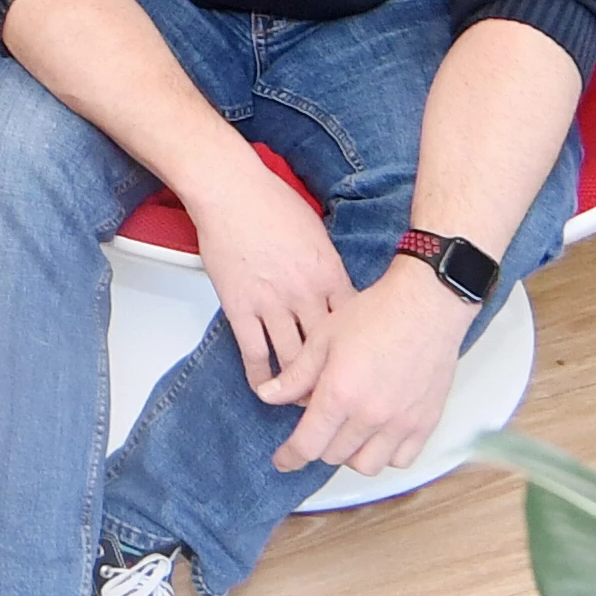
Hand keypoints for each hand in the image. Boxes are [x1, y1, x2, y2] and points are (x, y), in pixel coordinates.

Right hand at [178, 156, 350, 411]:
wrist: (231, 191)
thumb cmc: (272, 203)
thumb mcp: (317, 234)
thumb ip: (328, 267)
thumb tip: (335, 290)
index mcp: (329, 274)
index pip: (353, 325)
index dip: (359, 353)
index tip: (363, 370)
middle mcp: (305, 294)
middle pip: (328, 351)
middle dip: (335, 380)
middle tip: (339, 401)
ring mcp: (272, 303)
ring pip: (293, 361)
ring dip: (300, 387)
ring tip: (305, 404)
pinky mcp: (241, 308)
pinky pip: (254, 353)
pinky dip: (262, 378)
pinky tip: (266, 390)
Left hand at [271, 259, 475, 477]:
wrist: (426, 304)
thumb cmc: (376, 313)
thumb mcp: (324, 337)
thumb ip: (297, 374)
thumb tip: (269, 395)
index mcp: (340, 394)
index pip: (308, 445)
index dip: (291, 457)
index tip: (283, 460)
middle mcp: (371, 415)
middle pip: (334, 456)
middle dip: (320, 445)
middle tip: (320, 425)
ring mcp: (401, 423)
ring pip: (367, 465)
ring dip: (352, 455)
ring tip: (348, 432)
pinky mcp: (425, 422)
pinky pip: (401, 460)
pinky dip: (386, 455)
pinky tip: (379, 435)